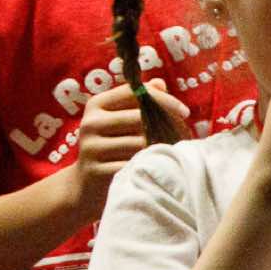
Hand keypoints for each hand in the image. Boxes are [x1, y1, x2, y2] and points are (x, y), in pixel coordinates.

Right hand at [66, 81, 189, 227]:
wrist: (85, 186)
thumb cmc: (110, 147)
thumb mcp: (118, 120)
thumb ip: (138, 102)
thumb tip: (160, 83)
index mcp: (96, 104)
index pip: (133, 92)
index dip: (162, 99)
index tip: (185, 112)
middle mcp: (90, 122)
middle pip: (139, 118)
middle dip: (164, 127)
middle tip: (180, 138)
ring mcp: (91, 147)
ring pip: (139, 144)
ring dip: (158, 149)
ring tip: (168, 153)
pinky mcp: (96, 171)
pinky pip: (132, 166)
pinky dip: (147, 167)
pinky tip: (154, 169)